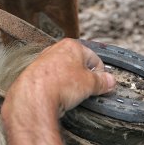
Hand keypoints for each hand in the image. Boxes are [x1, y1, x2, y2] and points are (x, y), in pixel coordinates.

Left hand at [1, 39, 115, 144]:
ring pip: (64, 73)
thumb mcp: (90, 84)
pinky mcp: (34, 76)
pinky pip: (52, 82)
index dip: (100, 73)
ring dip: (70, 84)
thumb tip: (110, 81)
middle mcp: (55, 50)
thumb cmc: (59, 85)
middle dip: (84, 78)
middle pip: (77, 64)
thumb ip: (102, 81)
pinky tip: (59, 98)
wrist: (33, 98)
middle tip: (87, 92)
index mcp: (71, 46)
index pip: (93, 58)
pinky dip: (57, 89)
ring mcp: (43, 62)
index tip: (102, 84)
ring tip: (72, 96)